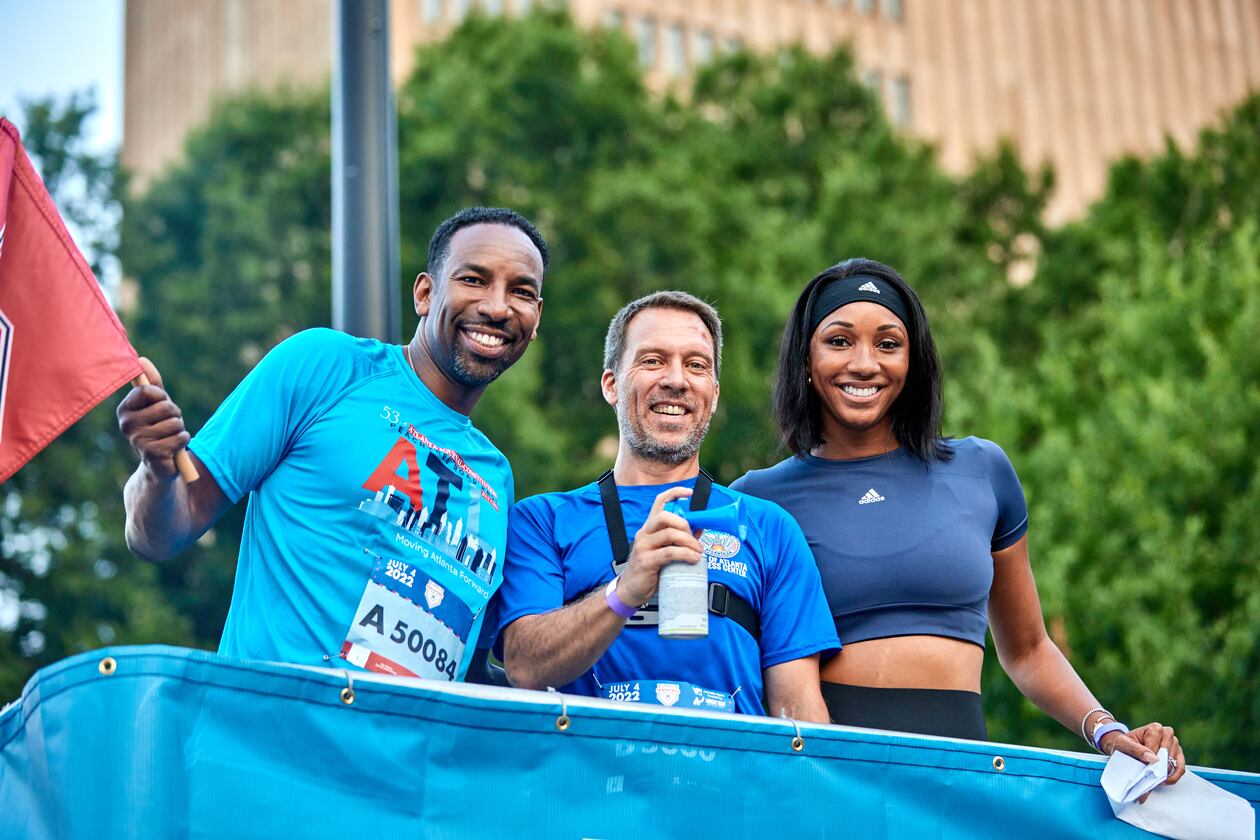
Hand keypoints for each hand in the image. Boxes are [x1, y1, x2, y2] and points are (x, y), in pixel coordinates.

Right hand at [116, 357, 189, 478]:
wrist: (159, 465)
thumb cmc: (159, 429)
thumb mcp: (156, 405)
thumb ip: (152, 384)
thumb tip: (142, 360)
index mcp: (125, 409)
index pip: (149, 390)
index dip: (163, 397)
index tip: (160, 406)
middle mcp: (126, 424)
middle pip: (166, 406)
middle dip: (176, 415)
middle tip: (168, 426)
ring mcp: (137, 440)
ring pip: (175, 423)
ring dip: (180, 430)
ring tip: (170, 438)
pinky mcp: (151, 454)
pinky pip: (180, 438)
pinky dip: (183, 441)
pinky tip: (173, 449)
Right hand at [615, 486, 703, 605]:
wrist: (631, 590)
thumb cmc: (650, 569)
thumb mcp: (664, 551)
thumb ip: (679, 540)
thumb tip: (700, 529)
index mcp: (649, 528)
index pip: (659, 502)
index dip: (674, 493)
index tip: (689, 492)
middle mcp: (644, 533)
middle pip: (664, 516)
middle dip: (684, 523)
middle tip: (694, 538)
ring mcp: (644, 546)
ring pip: (669, 533)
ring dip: (689, 541)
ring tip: (698, 551)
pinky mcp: (647, 561)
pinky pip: (670, 552)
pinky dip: (686, 554)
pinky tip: (694, 559)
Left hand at [1100, 720, 1185, 799]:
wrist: (1125, 746)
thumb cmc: (1124, 743)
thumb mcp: (1123, 744)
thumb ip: (1136, 750)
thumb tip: (1154, 759)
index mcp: (1155, 728)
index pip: (1156, 748)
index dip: (1150, 760)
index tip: (1143, 768)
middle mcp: (1167, 734)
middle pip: (1168, 755)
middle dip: (1159, 767)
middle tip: (1150, 776)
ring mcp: (1174, 744)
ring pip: (1176, 762)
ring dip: (1167, 774)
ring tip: (1156, 780)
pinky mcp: (1178, 754)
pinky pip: (1181, 768)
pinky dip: (1174, 776)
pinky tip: (1165, 781)